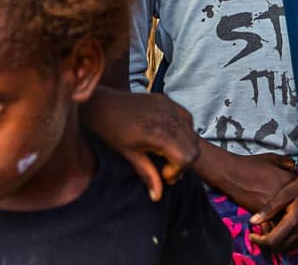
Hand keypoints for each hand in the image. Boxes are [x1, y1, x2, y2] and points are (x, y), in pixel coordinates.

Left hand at [81, 87, 199, 201]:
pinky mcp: (168, 101)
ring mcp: (171, 107)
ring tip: (165, 153)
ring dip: (184, 147)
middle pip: (194, 148)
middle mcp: (170, 118)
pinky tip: (166, 138)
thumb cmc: (112, 131)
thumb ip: (147, 175)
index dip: (177, 171)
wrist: (103, 104)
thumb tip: (157, 197)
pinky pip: (187, 120)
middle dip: (183, 162)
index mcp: (160, 134)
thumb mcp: (129, 155)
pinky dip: (182, 132)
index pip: (188, 158)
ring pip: (193, 134)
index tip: (162, 175)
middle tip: (165, 168)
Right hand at [196, 147, 294, 214]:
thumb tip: (293, 167)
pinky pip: (274, 221)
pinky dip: (273, 221)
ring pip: (286, 215)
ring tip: (278, 212)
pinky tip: (269, 216)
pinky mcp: (264, 213)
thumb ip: (286, 162)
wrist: (233, 174)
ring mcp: (275, 205)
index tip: (291, 191)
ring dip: (284, 215)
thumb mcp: (272, 158)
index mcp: (289, 179)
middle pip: (295, 204)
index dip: (296, 191)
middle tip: (286, 203)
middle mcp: (285, 193)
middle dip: (292, 205)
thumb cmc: (251, 164)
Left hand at [250, 173, 297, 252]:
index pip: (272, 241)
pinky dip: (284, 240)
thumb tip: (252, 221)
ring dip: (274, 242)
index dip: (259, 241)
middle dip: (265, 242)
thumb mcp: (287, 191)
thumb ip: (270, 208)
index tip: (251, 234)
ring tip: (268, 228)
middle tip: (258, 230)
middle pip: (278, 247)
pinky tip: (280, 228)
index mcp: (294, 221)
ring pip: (287, 247)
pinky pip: (295, 243)